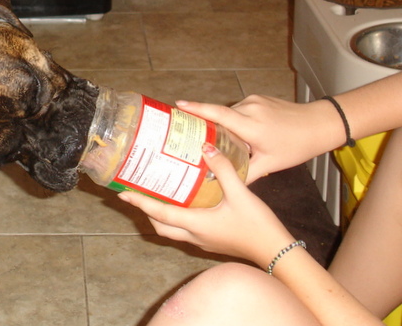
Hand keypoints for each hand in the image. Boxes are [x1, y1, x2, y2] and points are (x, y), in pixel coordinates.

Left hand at [118, 143, 294, 267]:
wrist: (277, 253)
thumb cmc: (258, 225)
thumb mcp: (241, 193)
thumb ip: (223, 169)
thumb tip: (206, 147)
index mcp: (196, 224)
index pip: (160, 213)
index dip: (140, 202)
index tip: (124, 193)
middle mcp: (195, 235)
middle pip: (160, 226)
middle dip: (146, 211)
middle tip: (137, 193)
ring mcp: (203, 242)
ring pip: (172, 231)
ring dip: (160, 216)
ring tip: (156, 196)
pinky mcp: (212, 242)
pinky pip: (185, 231)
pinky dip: (176, 219)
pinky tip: (184, 204)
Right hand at [175, 96, 339, 181]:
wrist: (320, 124)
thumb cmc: (296, 145)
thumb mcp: (270, 164)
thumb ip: (245, 173)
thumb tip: (224, 183)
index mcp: (251, 126)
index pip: (219, 114)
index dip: (197, 109)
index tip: (179, 104)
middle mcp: (250, 109)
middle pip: (219, 114)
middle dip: (205, 123)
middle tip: (187, 132)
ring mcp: (254, 101)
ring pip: (230, 112)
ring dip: (223, 124)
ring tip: (217, 139)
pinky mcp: (259, 99)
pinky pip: (239, 109)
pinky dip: (235, 120)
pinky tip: (238, 133)